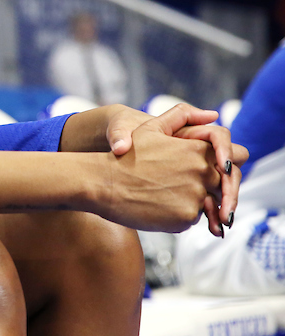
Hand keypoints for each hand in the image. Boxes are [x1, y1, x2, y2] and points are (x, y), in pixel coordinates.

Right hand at [93, 121, 220, 233]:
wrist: (101, 182)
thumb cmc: (124, 156)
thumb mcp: (150, 128)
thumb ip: (181, 117)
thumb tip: (211, 114)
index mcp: (198, 149)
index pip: (233, 160)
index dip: (226, 167)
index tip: (217, 175)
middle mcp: (202, 172)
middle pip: (224, 187)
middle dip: (213, 191)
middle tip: (185, 193)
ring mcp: (196, 196)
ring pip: (208, 205)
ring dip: (193, 205)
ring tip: (163, 198)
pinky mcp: (186, 217)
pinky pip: (191, 220)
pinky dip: (178, 217)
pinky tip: (156, 208)